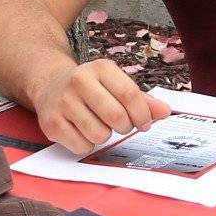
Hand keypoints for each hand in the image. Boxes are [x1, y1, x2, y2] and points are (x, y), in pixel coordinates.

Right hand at [33, 58, 168, 153]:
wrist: (50, 84)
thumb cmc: (91, 88)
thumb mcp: (116, 85)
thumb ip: (142, 99)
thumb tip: (164, 111)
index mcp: (101, 68)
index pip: (130, 95)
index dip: (142, 115)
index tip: (144, 123)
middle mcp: (79, 80)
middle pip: (116, 116)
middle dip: (125, 127)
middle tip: (121, 125)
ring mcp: (63, 102)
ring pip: (99, 134)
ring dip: (104, 136)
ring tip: (98, 125)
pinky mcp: (51, 122)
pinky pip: (81, 146)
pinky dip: (87, 145)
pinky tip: (82, 131)